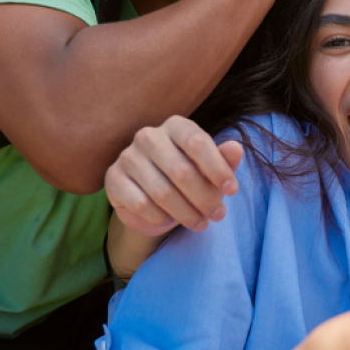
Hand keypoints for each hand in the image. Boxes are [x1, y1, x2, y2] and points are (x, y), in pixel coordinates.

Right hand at [104, 116, 243, 235]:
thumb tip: (236, 148)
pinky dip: (159, 217)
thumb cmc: (188, 180)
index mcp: (175, 126)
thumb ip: (224, 159)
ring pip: (162, 192)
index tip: (232, 190)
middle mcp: (148, 136)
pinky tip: (168, 220)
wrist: (153, 204)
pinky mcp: (113, 179)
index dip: (217, 168)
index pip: (197, 142)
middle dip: (204, 198)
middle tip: (218, 215)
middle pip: (181, 170)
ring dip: (186, 213)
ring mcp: (127, 156)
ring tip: (200, 223)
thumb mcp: (210, 170)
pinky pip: (141, 204)